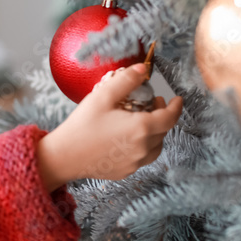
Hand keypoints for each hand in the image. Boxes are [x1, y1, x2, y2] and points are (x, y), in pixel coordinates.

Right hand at [37, 63, 182, 190]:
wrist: (63, 157)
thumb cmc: (81, 126)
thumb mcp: (102, 97)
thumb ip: (125, 81)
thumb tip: (142, 69)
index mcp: (141, 128)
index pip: (170, 117)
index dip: (176, 107)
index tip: (177, 99)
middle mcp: (143, 148)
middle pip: (164, 131)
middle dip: (163, 115)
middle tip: (153, 103)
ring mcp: (135, 163)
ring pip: (156, 146)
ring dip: (155, 133)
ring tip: (142, 122)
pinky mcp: (125, 171)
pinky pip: (142, 158)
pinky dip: (142, 146)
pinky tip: (127, 139)